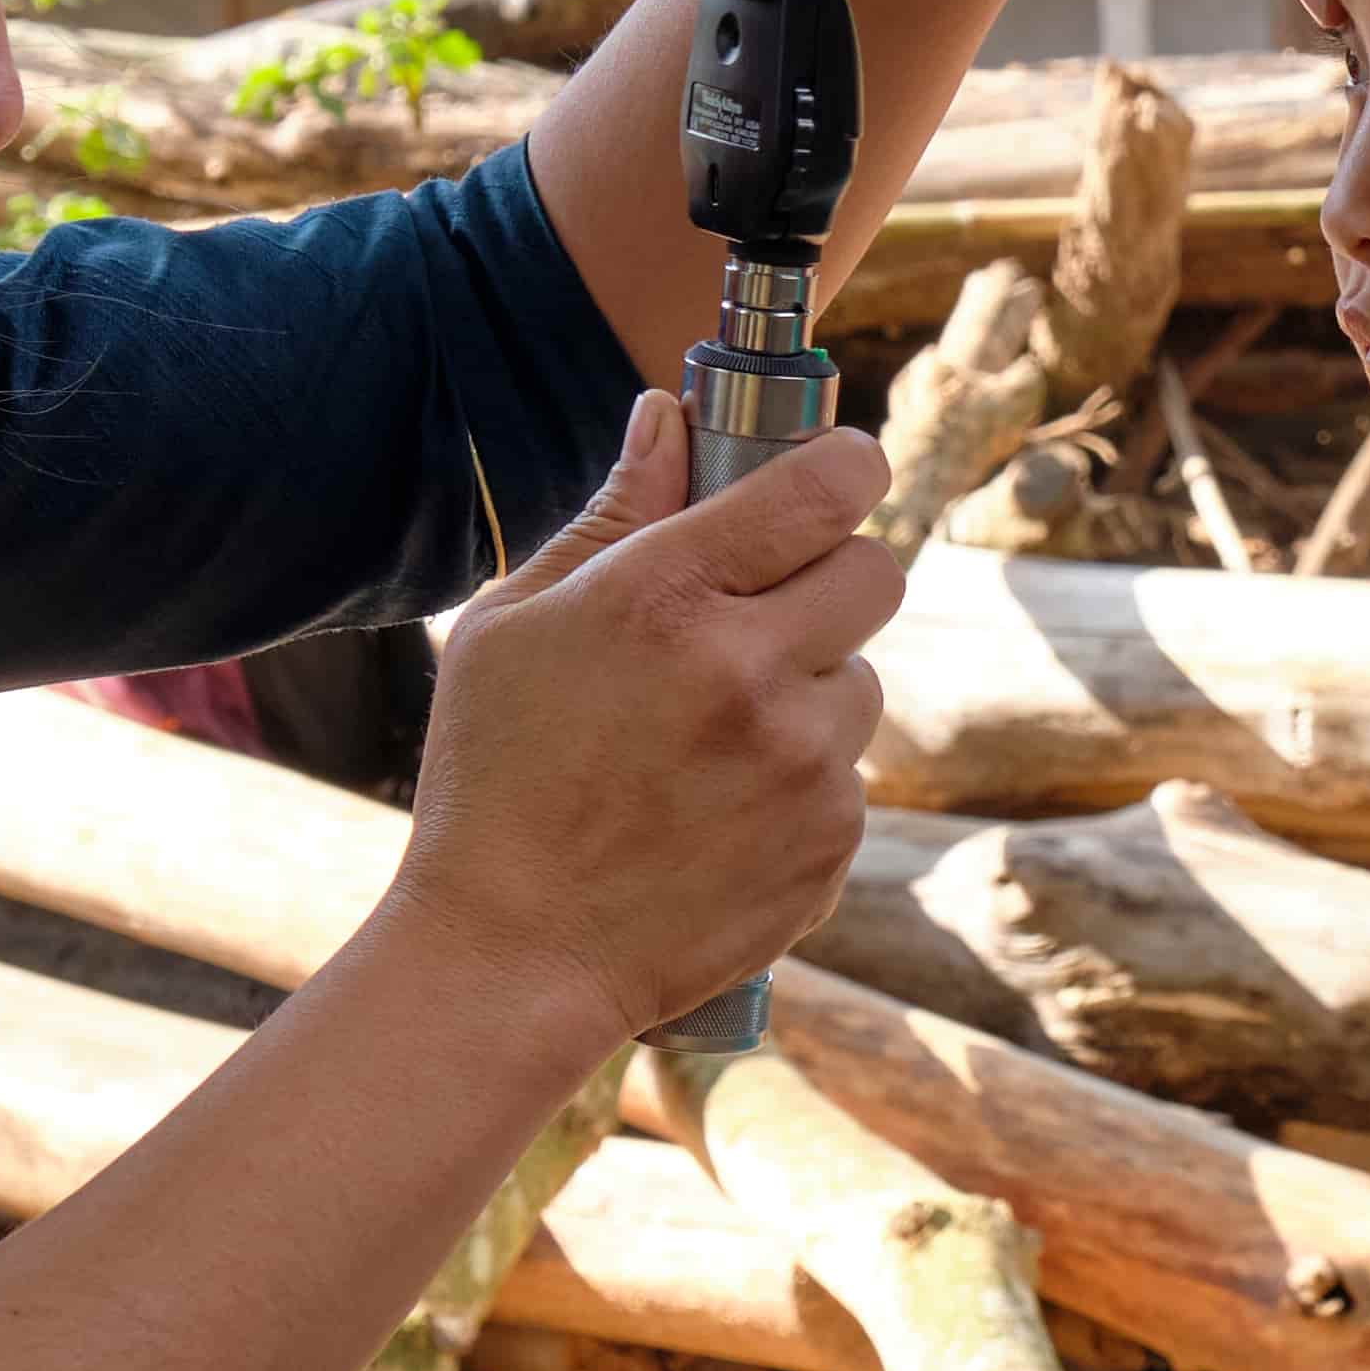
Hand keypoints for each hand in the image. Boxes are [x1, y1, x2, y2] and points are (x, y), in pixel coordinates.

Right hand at [390, 393, 896, 1045]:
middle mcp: (749, 671)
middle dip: (828, 578)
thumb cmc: (494, 778)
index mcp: (663, 596)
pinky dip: (799, 783)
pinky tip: (715, 813)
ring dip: (809, 690)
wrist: (513, 956)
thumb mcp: (514, 624)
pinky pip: (846, 775)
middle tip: (763, 613)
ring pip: (860, 680)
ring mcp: (801, 763)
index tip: (832, 475)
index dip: (844, 465)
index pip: (825, 485)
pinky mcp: (830, 842)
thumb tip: (673, 414)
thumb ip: (613, 513)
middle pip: (875, 573)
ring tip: (712, 740)